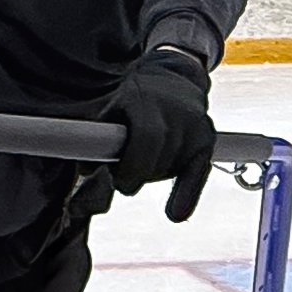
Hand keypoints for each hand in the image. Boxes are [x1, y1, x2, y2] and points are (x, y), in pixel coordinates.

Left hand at [103, 47, 215, 221]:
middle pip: (157, 158)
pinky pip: (198, 174)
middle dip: (136, 175)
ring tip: (143, 163)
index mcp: (145, 97)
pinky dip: (186, 195)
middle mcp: (175, 110)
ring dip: (152, 175)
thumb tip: (85, 169)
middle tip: (124, 180)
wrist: (174, 78)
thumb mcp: (111, 106)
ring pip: (170, 167)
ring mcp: (194, 125)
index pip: (147, 137)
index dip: (131, 165)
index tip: (117, 180)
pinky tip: (175, 213)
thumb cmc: (132, 100)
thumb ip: (96, 135)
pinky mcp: (205, 140)